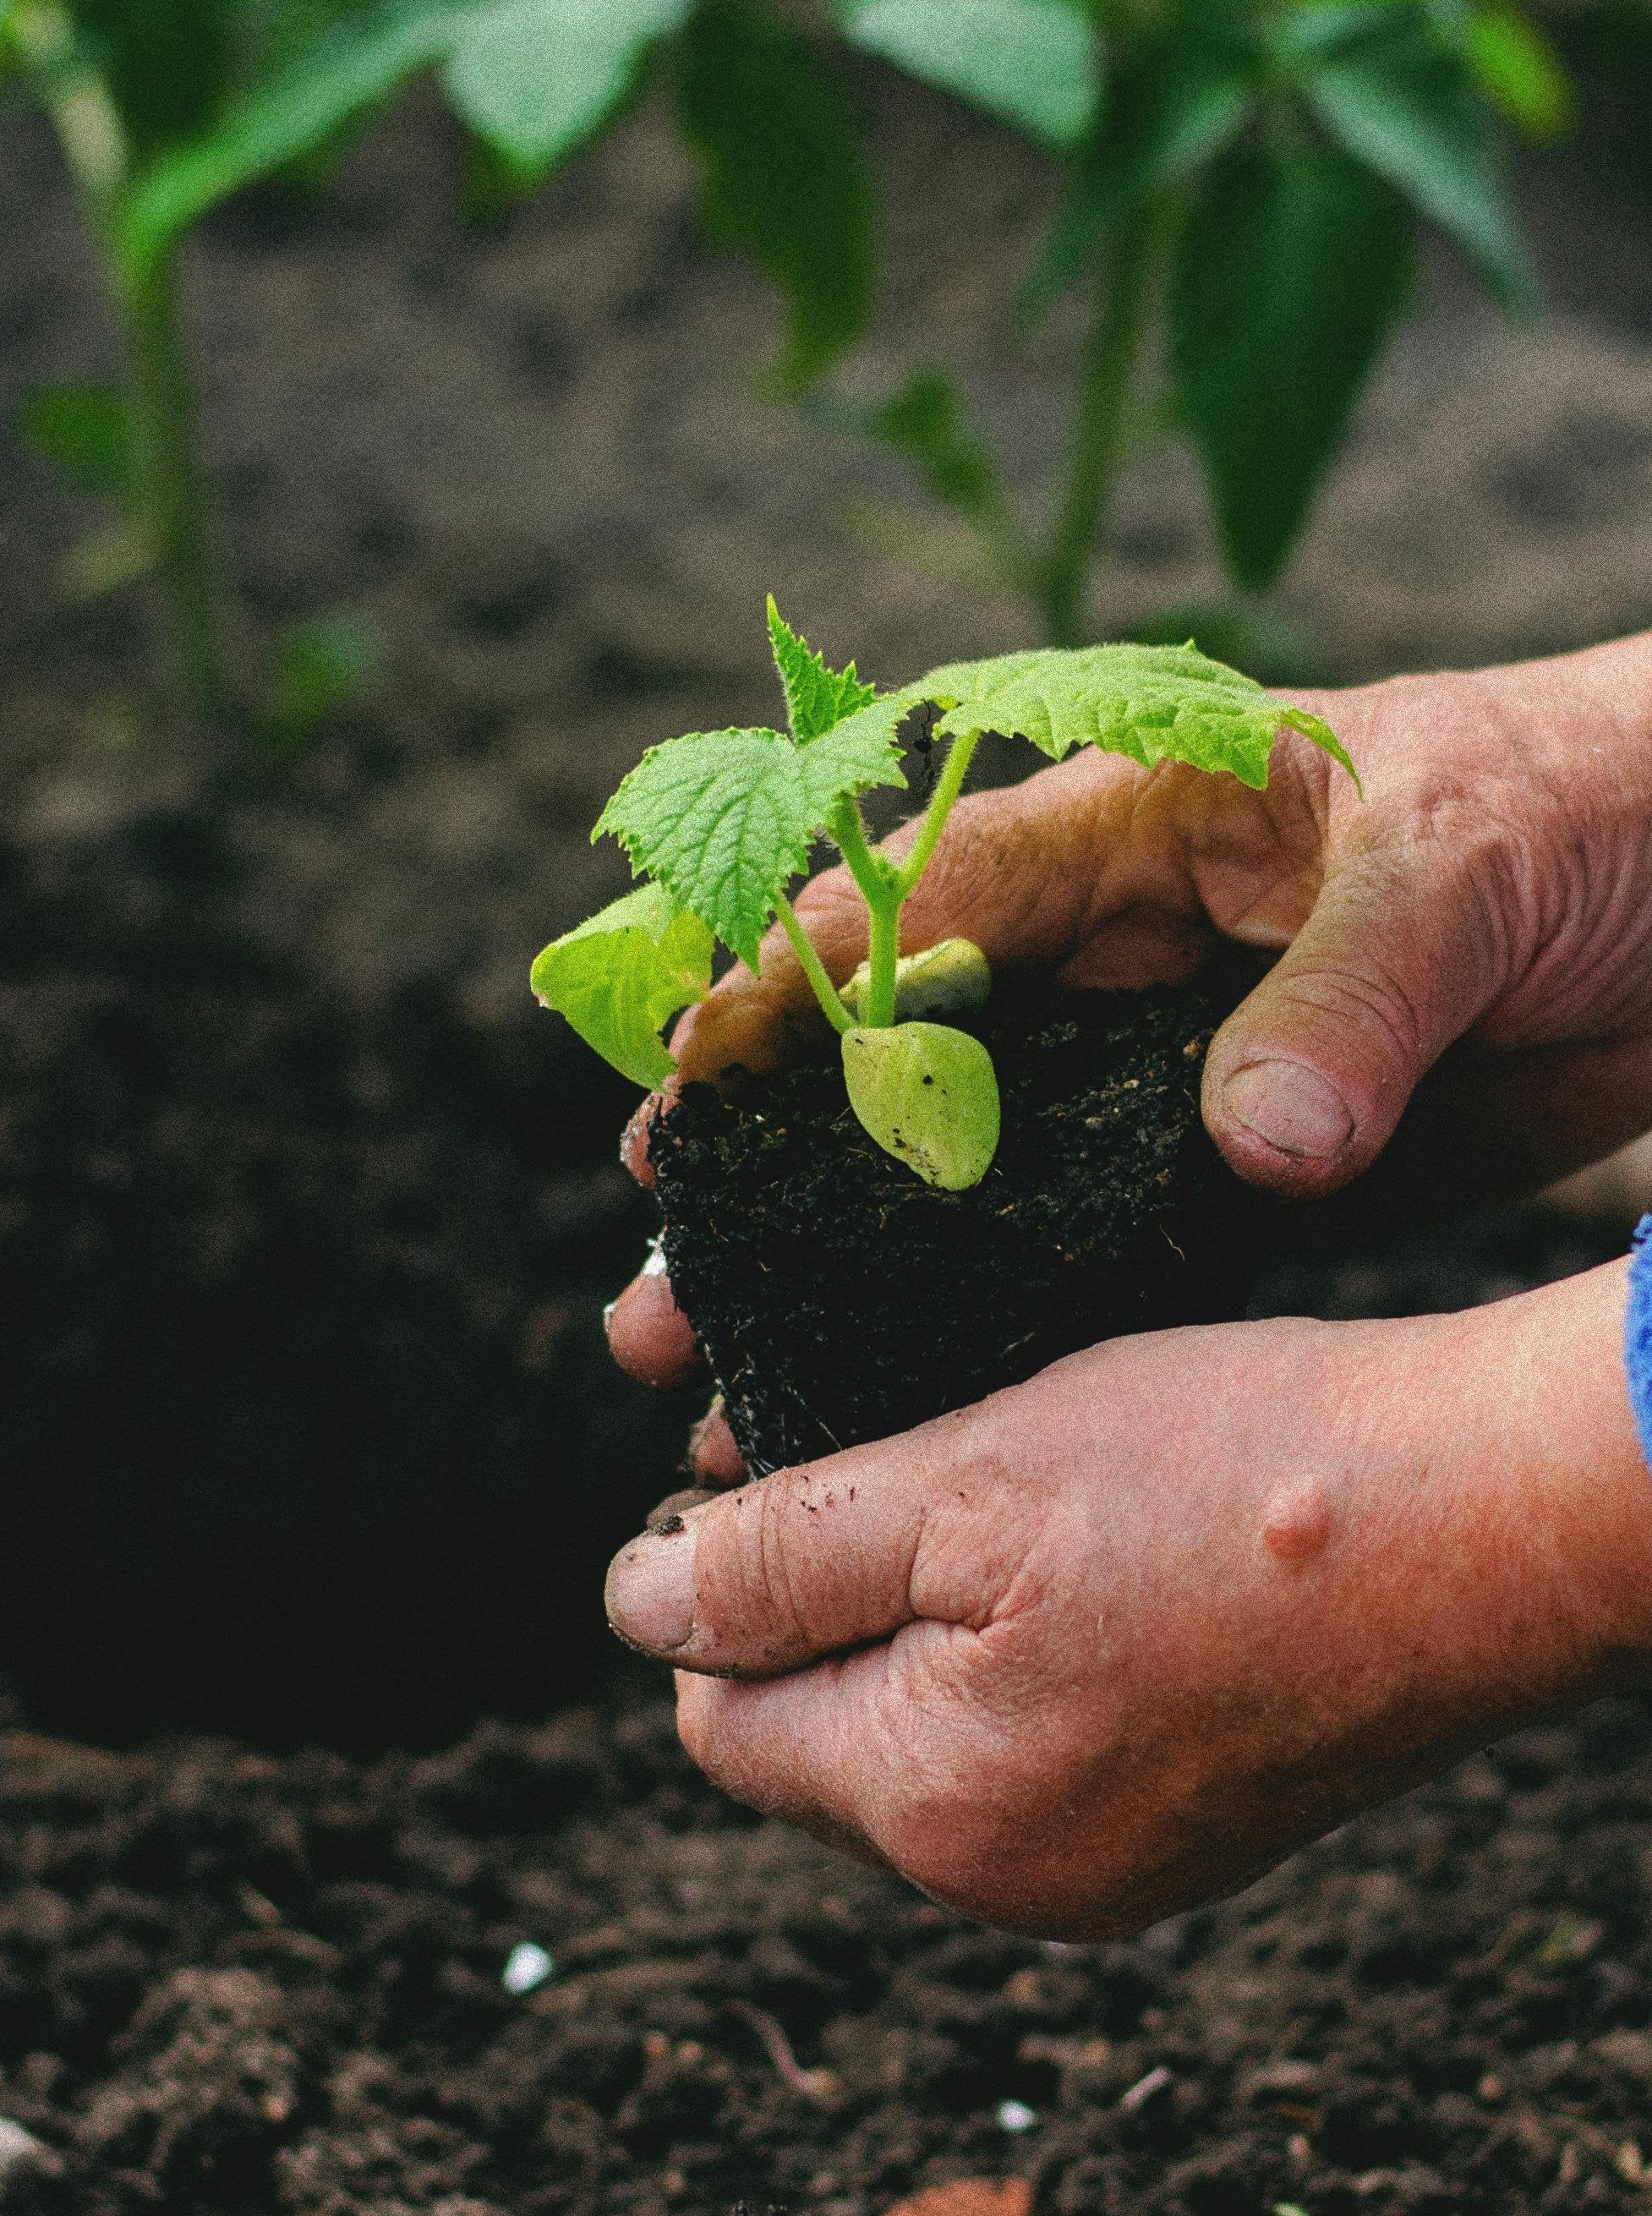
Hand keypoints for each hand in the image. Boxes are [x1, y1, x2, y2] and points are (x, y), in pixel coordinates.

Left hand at [605, 1262, 1651, 1934]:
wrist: (1488, 1515)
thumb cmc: (1232, 1477)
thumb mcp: (965, 1479)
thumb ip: (784, 1558)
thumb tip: (634, 1609)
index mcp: (937, 1809)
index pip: (725, 1718)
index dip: (724, 1581)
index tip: (787, 1463)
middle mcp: (1016, 1878)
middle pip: (823, 1735)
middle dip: (832, 1596)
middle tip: (911, 1449)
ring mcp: (1117, 1862)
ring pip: (933, 1728)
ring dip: (936, 1607)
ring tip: (1014, 1479)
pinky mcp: (1193, 1819)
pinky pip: (1041, 1736)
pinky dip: (1034, 1638)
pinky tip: (1100, 1541)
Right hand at [610, 632, 1651, 1389]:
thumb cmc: (1587, 802)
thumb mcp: (1461, 863)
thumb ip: (1348, 996)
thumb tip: (1251, 1145)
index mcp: (1139, 825)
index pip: (923, 897)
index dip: (791, 989)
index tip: (685, 1088)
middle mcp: (1127, 953)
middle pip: (907, 1065)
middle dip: (774, 1173)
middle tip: (656, 1286)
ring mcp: (1178, 1073)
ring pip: (978, 1183)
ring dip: (862, 1280)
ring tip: (734, 1386)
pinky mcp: (1253, 1177)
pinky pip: (1106, 1258)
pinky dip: (1012, 1336)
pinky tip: (918, 1413)